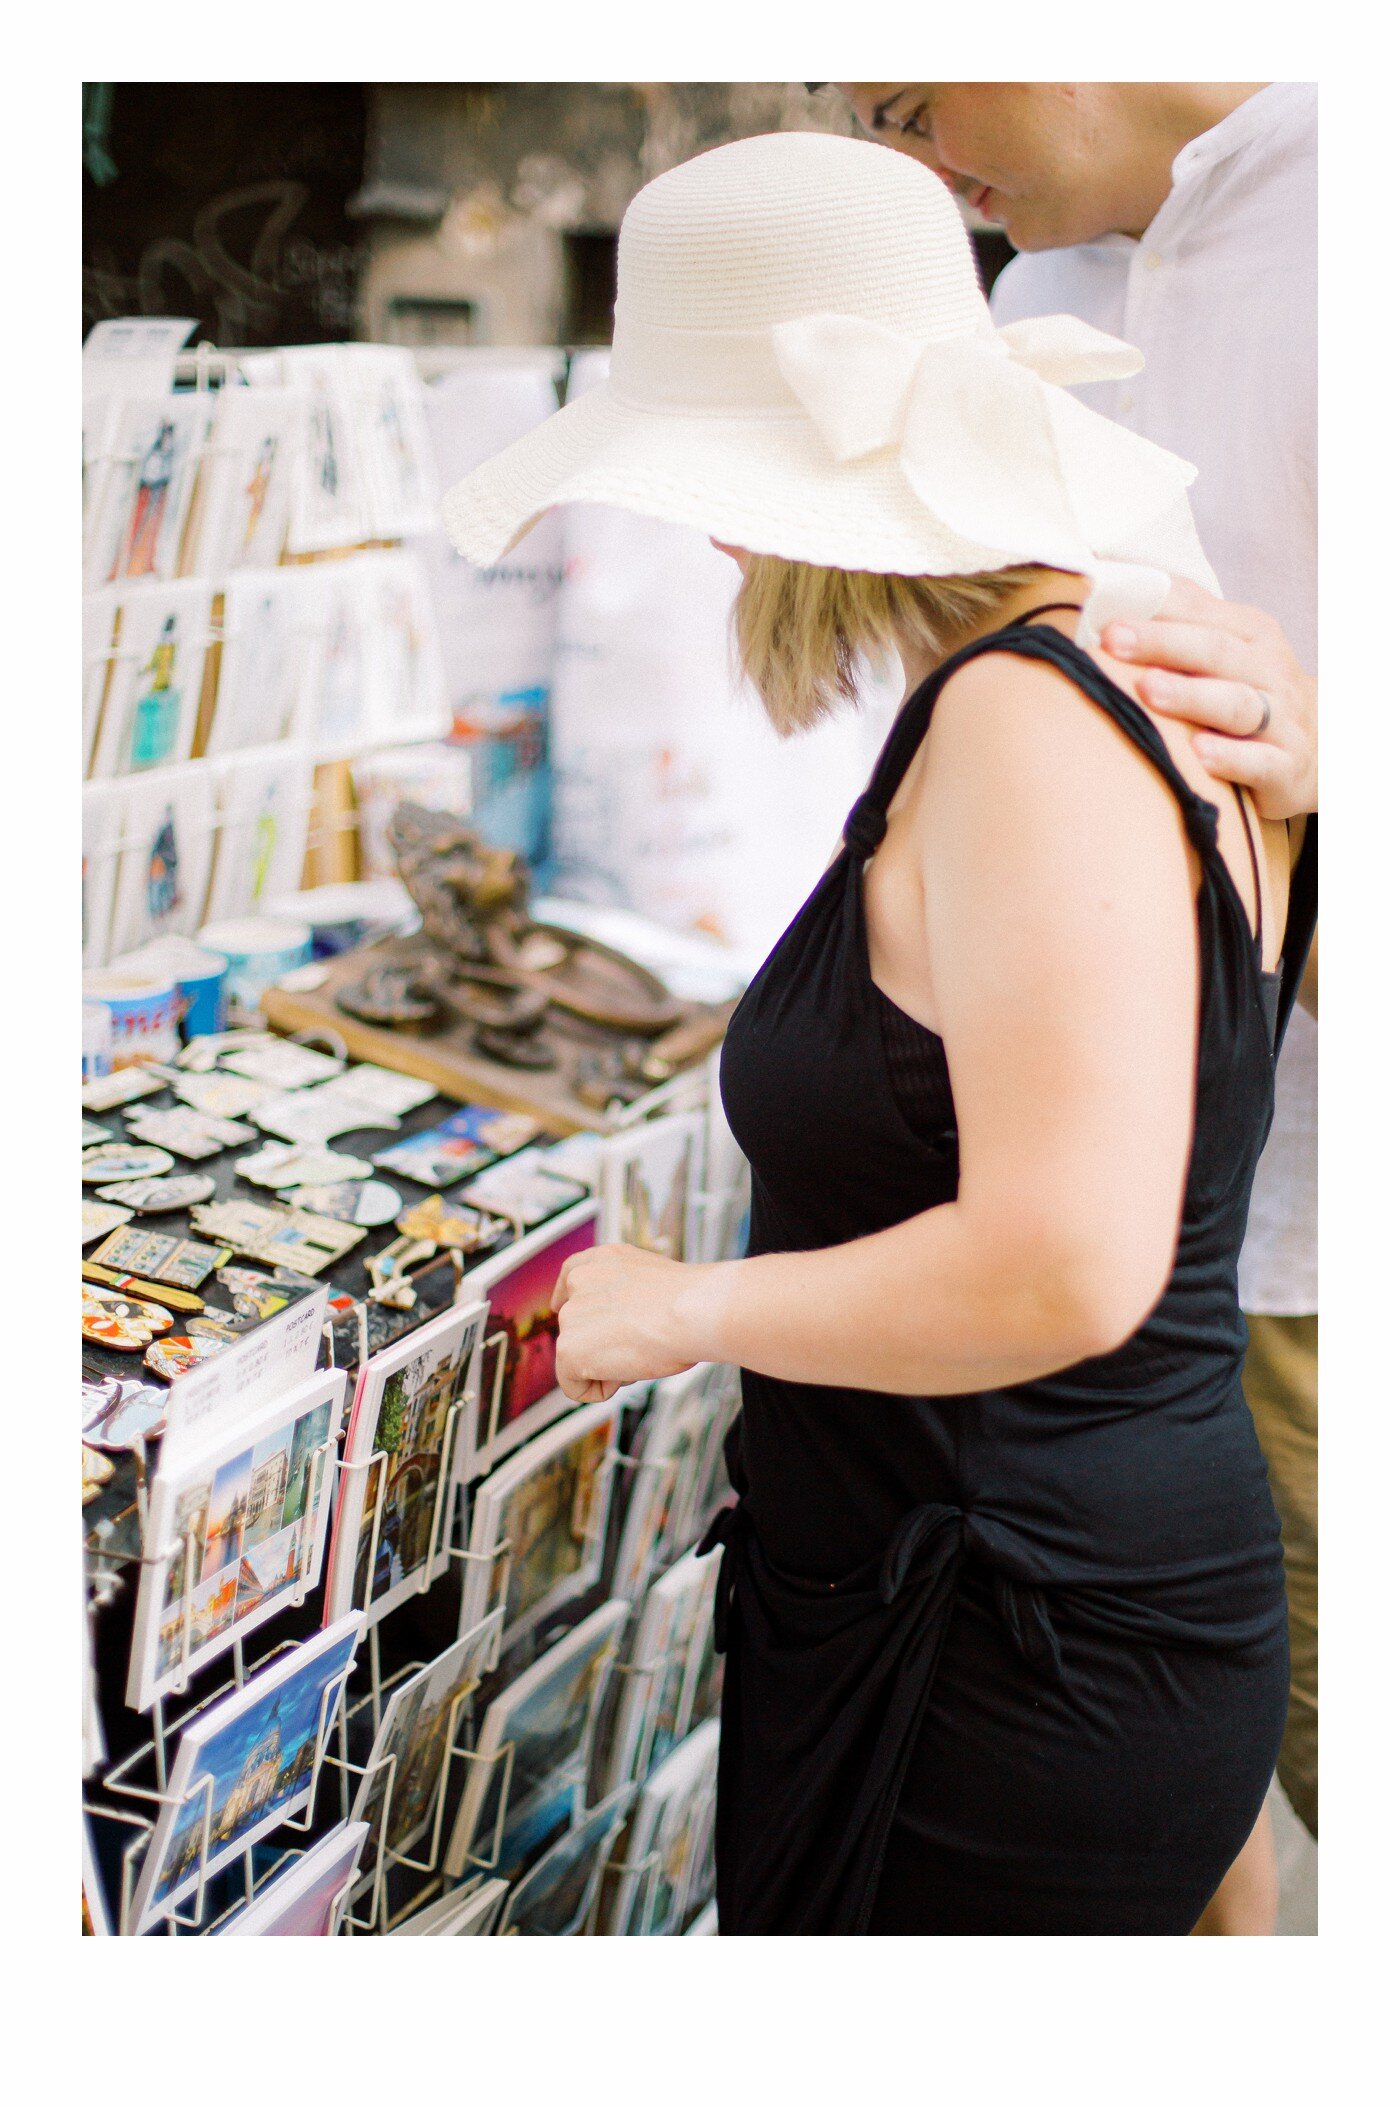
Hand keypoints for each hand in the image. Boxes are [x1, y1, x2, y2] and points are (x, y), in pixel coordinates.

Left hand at [550, 1243, 703, 1404]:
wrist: (693, 1311)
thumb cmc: (690, 1301)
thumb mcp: (652, 1281)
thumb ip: (625, 1294)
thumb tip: (625, 1321)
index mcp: (601, 1260)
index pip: (570, 1277)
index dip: (567, 1299)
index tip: (561, 1308)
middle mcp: (580, 1282)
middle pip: (577, 1326)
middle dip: (604, 1344)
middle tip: (640, 1342)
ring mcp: (570, 1315)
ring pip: (580, 1358)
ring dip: (607, 1366)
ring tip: (640, 1351)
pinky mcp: (569, 1349)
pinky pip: (575, 1387)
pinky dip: (600, 1390)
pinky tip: (626, 1371)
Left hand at [1101, 578, 1316, 819]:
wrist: (1325, 748)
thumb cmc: (1251, 694)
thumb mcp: (1226, 654)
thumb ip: (1180, 628)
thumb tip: (1107, 596)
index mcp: (1249, 634)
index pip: (1199, 611)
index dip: (1153, 609)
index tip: (1101, 609)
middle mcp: (1268, 670)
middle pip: (1214, 651)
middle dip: (1162, 643)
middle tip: (1113, 639)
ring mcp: (1282, 718)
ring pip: (1236, 703)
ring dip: (1191, 696)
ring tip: (1148, 690)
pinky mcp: (1286, 766)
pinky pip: (1259, 761)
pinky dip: (1230, 757)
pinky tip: (1198, 754)